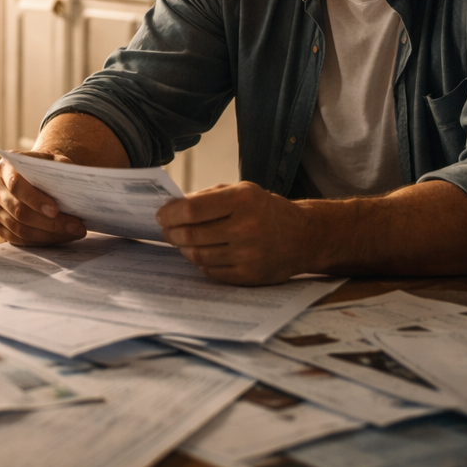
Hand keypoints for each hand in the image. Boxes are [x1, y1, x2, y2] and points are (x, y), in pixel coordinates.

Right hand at [0, 152, 86, 245]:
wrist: (34, 175)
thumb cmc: (46, 169)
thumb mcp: (54, 162)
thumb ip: (62, 169)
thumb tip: (74, 188)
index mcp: (5, 167)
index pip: (16, 185)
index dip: (35, 199)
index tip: (55, 210)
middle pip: (18, 211)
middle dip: (49, 223)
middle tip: (75, 226)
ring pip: (19, 228)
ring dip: (48, 235)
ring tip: (73, 232)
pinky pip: (17, 239)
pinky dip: (40, 241)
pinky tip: (59, 237)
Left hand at [156, 181, 314, 283]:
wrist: (304, 236)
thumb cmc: (266, 209)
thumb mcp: (242, 191)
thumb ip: (208, 197)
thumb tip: (172, 207)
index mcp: (242, 200)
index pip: (191, 210)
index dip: (170, 214)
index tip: (161, 215)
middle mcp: (246, 228)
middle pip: (191, 235)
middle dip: (172, 233)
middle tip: (167, 230)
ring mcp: (248, 255)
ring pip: (197, 255)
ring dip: (184, 248)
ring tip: (182, 241)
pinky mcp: (249, 276)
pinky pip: (211, 271)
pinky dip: (200, 262)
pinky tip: (201, 252)